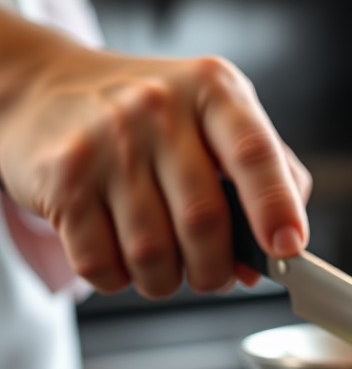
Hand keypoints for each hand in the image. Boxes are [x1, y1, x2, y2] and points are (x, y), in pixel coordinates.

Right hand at [0, 16, 311, 297]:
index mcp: (214, 90)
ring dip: (166, 280)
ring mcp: (105, 142)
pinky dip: (120, 279)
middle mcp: (158, 108)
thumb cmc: (155, 116)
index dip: (276, 208)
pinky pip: (101, 263)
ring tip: (166, 265)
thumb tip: (282, 248)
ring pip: (152, 253)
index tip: (288, 248)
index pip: (254, 153)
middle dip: (216, 269)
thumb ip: (270, 175)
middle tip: (214, 275)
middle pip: (203, 219)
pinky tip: (122, 254)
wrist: (47, 88)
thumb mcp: (221, 118)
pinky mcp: (62, 178)